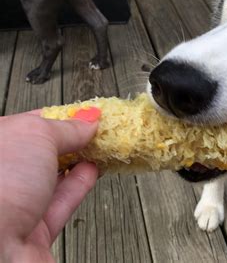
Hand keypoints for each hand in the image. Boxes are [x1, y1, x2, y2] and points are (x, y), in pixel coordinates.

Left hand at [0, 109, 99, 261]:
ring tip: (101, 148)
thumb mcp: (36, 135)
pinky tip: (93, 171)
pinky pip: (61, 203)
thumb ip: (65, 127)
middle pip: (41, 152)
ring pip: (52, 178)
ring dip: (79, 162)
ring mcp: (15, 205)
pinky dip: (80, 185)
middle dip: (70, 141)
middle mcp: (2, 175)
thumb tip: (87, 121)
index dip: (60, 116)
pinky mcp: (34, 230)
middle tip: (97, 130)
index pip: (29, 124)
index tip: (85, 113)